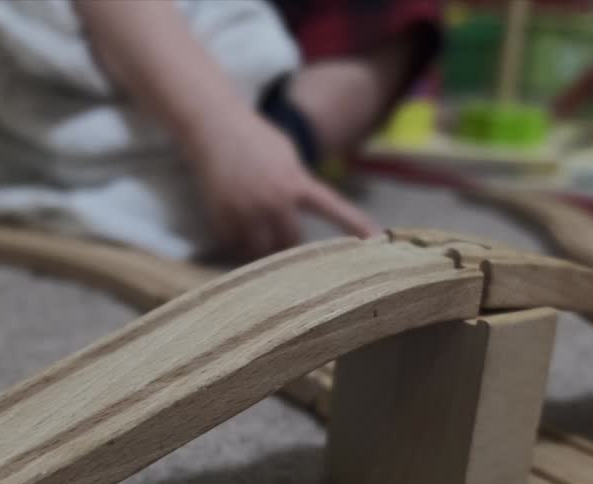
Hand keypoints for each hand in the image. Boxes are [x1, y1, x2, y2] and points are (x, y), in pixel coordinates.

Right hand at [186, 113, 376, 260]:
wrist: (213, 125)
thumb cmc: (254, 139)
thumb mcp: (288, 157)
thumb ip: (299, 186)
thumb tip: (300, 222)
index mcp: (296, 182)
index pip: (333, 208)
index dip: (356, 224)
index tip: (378, 239)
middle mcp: (274, 200)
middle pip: (290, 242)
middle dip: (287, 238)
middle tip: (279, 227)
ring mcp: (247, 212)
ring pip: (260, 250)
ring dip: (261, 244)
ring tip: (255, 224)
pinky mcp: (222, 218)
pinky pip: (234, 245)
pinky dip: (236, 239)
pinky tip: (234, 218)